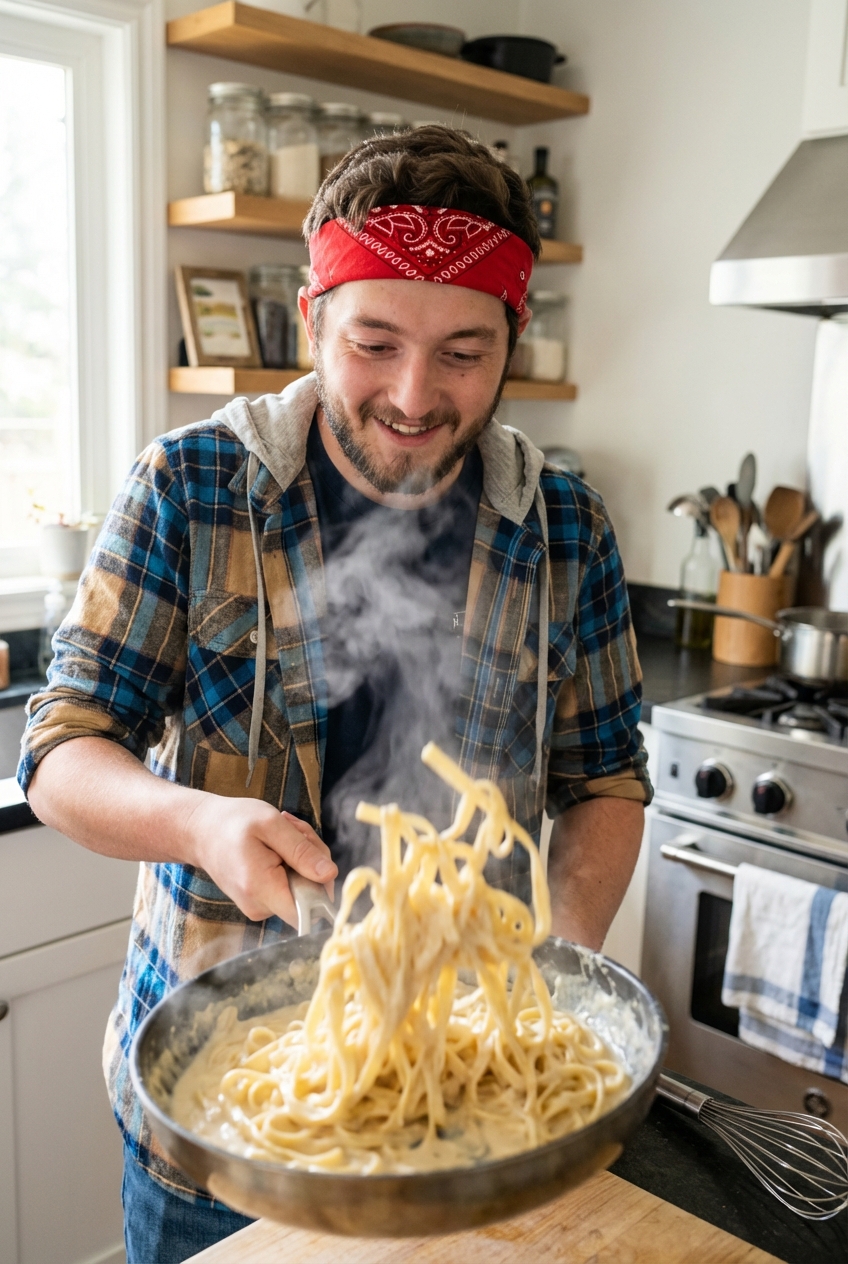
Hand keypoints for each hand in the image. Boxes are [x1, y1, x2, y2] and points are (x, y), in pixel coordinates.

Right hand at [184, 794, 336, 929]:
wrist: (201, 830)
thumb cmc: (232, 822)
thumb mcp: (272, 824)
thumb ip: (301, 851)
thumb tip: (330, 874)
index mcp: (262, 889)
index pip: (309, 912)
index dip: (322, 886)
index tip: (311, 855)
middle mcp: (260, 907)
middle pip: (310, 895)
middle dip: (313, 859)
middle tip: (295, 830)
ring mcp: (260, 906)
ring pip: (304, 887)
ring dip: (302, 857)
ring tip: (282, 833)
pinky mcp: (262, 900)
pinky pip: (291, 885)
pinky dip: (292, 863)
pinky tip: (277, 844)